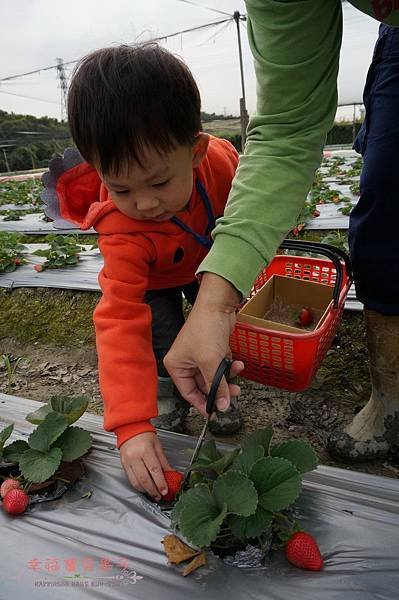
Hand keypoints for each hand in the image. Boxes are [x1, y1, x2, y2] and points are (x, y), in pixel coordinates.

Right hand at [119, 432, 171, 500]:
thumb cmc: (144, 435)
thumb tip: (171, 474)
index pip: (154, 469)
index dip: (160, 482)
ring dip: (145, 491)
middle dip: (153, 490)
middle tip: (159, 495)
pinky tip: (144, 488)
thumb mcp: (158, 446)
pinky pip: (130, 480)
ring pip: (136, 482)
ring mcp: (128, 461)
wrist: (130, 429)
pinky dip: (138, 486)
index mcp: (145, 450)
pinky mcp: (123, 465)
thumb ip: (164, 462)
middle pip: (144, 478)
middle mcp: (135, 456)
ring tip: (153, 494)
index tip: (165, 490)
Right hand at [164, 273, 244, 415]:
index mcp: (176, 366)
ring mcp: (199, 356)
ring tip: (237, 374)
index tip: (216, 412)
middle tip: (232, 394)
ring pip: (214, 377)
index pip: (188, 393)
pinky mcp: (211, 351)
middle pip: (203, 386)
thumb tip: (222, 406)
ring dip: (227, 377)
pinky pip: (220, 366)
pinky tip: (237, 363)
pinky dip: (229, 366)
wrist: (218, 306)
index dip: (203, 403)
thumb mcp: (210, 362)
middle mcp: (185, 362)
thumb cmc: (205, 328)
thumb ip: (216, 386)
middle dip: (219, 389)